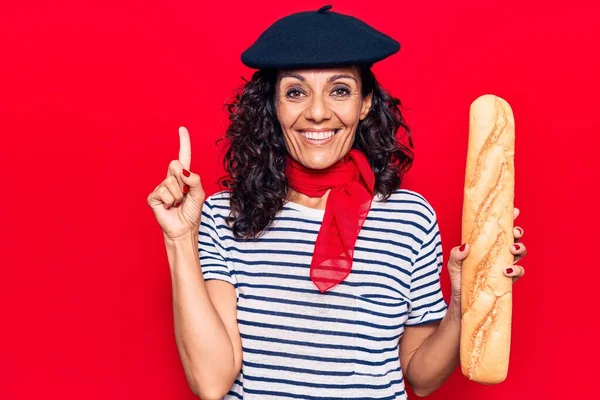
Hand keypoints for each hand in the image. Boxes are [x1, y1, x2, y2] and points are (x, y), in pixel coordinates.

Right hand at [147, 126, 204, 240]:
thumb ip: (195, 180)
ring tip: (177, 204)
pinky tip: (169, 207)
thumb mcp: (199, 194)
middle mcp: (171, 179)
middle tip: (183, 194)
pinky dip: (169, 201)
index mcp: (184, 177)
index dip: (183, 142)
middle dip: (182, 179)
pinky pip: (163, 192)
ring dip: (178, 195)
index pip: (183, 156)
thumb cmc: (191, 213)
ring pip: (170, 181)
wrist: (184, 230)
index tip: (182, 129)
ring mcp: (160, 187)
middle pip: (175, 164)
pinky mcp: (153, 197)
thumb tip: (183, 171)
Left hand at [448, 207, 526, 301]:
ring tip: (512, 250)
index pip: (500, 229)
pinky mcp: (507, 280)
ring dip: (520, 249)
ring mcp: (505, 266)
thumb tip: (466, 246)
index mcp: (488, 245)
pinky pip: (519, 272)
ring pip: (520, 253)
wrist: (462, 300)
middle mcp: (499, 253)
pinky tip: (506, 270)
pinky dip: (516, 269)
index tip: (515, 211)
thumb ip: (456, 254)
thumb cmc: (458, 278)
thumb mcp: (453, 264)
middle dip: (518, 233)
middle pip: (515, 239)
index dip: (510, 219)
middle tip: (514, 232)